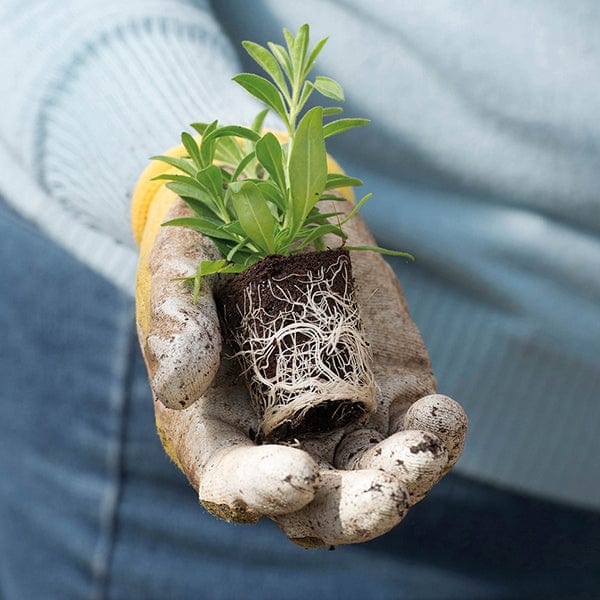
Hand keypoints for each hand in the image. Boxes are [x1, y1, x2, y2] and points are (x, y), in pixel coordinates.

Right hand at [133, 151, 467, 547]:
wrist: (265, 206)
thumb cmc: (211, 242)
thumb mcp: (179, 264)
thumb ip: (175, 319)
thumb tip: (180, 388)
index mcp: (216, 423)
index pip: (232, 482)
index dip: (259, 490)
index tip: (297, 475)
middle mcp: (278, 434)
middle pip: (314, 505)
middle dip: (350, 509)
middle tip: (384, 493)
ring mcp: (338, 413)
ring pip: (371, 475)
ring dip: (405, 476)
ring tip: (426, 440)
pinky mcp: (383, 386)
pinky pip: (410, 429)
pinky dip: (434, 433)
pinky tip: (443, 413)